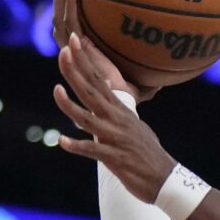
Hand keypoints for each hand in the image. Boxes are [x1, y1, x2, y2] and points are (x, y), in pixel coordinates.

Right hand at [51, 0, 155, 102]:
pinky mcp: (78, 48)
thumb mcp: (140, 79)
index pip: (72, 27)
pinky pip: (70, 21)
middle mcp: (76, 48)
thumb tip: (168, 73)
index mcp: (85, 50)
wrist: (121, 102)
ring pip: (60, 17)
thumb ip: (149, 75)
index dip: (69, 10)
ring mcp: (75, 48)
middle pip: (61, 18)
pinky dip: (70, 3)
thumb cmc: (131, 92)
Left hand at [54, 12, 179, 199]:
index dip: (84, 61)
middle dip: (75, 71)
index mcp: (119, 109)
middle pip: (91, 91)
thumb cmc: (146, 151)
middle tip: (63, 51)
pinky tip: (61, 141)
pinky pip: (92, 150)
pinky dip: (76, 146)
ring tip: (55, 90)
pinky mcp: (113, 157)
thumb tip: (106, 91)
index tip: (72, 42)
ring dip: (69, 105)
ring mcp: (114, 137)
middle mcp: (116, 119)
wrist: (164, 178)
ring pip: (87, 118)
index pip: (98, 80)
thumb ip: (117, 108)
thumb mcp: (132, 123)